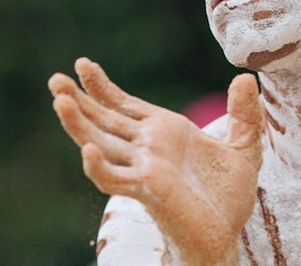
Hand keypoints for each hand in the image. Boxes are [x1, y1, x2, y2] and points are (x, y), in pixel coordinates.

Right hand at [48, 57, 263, 265]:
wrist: (227, 237)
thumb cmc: (227, 197)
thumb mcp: (243, 148)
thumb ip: (244, 115)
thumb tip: (246, 79)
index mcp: (163, 131)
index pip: (123, 104)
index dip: (101, 86)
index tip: (83, 64)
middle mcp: (147, 147)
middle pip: (103, 119)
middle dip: (78, 100)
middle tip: (54, 80)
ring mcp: (143, 167)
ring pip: (101, 143)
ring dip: (79, 124)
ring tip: (60, 101)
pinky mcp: (147, 190)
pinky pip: (114, 178)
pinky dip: (99, 166)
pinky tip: (88, 150)